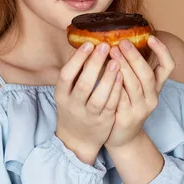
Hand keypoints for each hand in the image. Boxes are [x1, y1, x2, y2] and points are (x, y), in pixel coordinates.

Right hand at [55, 42, 123, 163]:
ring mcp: (89, 115)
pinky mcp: (103, 121)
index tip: (88, 44)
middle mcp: (73, 106)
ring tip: (116, 61)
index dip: (77, 59)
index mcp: (62, 95)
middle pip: (84, 84)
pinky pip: (111, 105)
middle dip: (94, 64)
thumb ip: (74, 72)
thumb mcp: (67, 92)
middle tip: (105, 46)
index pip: (66, 75)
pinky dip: (116, 90)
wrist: (77, 139)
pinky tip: (121, 76)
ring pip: (99, 97)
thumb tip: (83, 44)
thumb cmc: (73, 107)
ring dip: (108, 78)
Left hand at [104, 35, 175, 148]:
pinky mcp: (127, 118)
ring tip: (111, 53)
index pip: (167, 67)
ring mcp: (140, 109)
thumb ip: (131, 67)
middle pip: (147, 74)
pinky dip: (114, 85)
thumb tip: (120, 38)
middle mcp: (152, 98)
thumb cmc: (126, 105)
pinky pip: (121, 98)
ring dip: (123, 67)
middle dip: (135, 56)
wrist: (123, 137)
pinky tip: (104, 73)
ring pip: (134, 85)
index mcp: (156, 87)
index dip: (162, 51)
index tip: (151, 37)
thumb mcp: (134, 86)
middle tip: (122, 42)